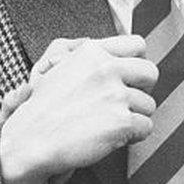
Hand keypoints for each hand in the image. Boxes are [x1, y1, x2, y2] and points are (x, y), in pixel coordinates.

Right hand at [0, 35, 156, 183]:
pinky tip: (113, 137)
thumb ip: (91, 58)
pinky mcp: (122, 121)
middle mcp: (106, 68)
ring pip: (149, 104)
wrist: (32, 138)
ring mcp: (115, 94)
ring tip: (111, 123)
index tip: (130, 77)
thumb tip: (118, 60)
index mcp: (92, 51)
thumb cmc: (44, 108)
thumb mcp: (62, 66)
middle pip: (150, 72)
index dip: (136, 62)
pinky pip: (146, 127)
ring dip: (135, 116)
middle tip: (126, 103)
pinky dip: (133, 136)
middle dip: (142, 89)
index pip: (137, 44)